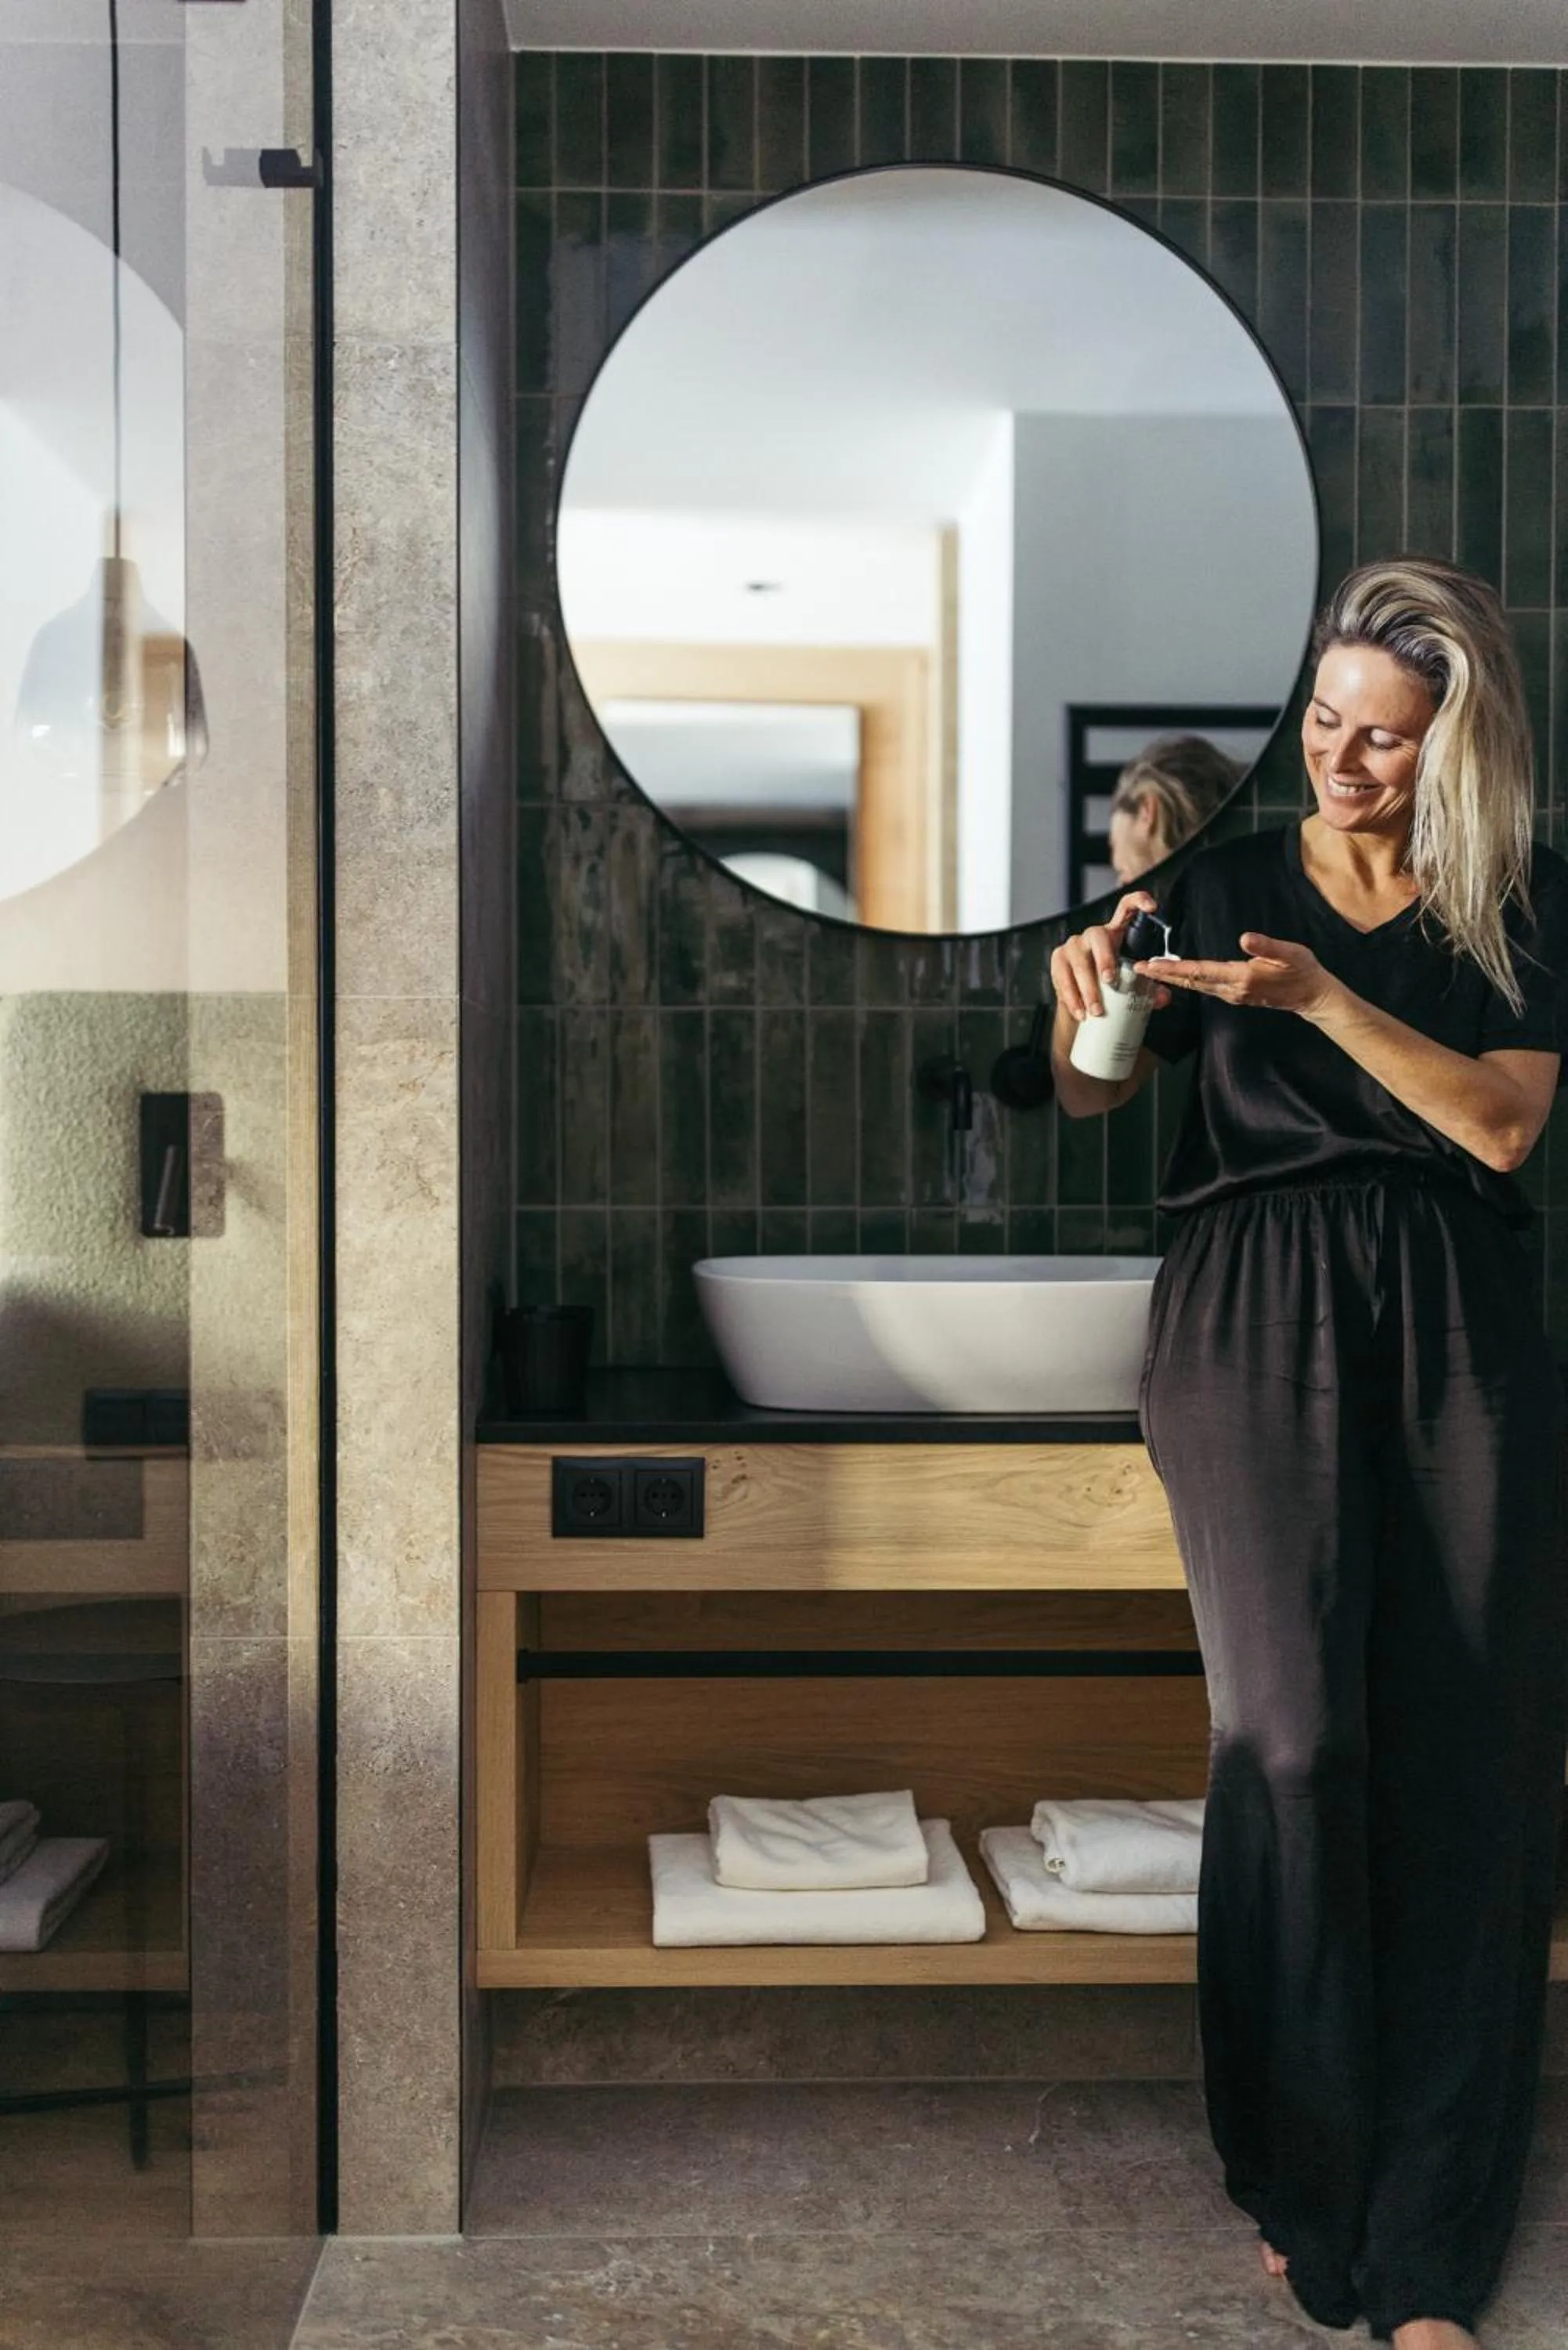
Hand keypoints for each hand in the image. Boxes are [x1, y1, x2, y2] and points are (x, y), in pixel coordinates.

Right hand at [1051, 889, 1173, 1020]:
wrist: (1084, 1004)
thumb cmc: (1112, 989)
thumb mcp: (1133, 987)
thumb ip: (1151, 991)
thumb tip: (1162, 998)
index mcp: (1116, 933)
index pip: (1126, 907)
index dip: (1139, 902)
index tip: (1152, 908)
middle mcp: (1093, 935)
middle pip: (1098, 937)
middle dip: (1104, 959)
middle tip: (1110, 981)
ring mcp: (1073, 945)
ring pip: (1078, 961)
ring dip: (1087, 987)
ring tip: (1096, 1010)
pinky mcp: (1058, 959)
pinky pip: (1063, 976)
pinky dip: (1072, 996)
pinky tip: (1080, 1011)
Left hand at [1133, 930, 1340, 1019]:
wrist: (1312, 995)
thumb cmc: (1303, 970)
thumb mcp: (1289, 952)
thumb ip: (1266, 946)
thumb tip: (1244, 938)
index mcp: (1241, 977)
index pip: (1200, 971)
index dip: (1173, 968)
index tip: (1151, 965)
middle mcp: (1232, 989)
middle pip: (1191, 981)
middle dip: (1163, 975)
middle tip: (1138, 969)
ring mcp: (1233, 994)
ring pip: (1196, 986)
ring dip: (1173, 979)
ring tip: (1151, 971)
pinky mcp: (1236, 994)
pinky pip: (1204, 988)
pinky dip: (1187, 981)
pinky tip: (1177, 976)